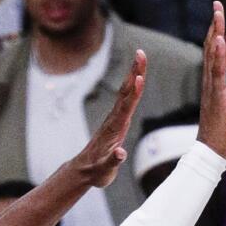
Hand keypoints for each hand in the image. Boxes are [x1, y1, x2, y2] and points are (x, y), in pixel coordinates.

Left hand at [77, 51, 146, 189]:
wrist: (85, 170)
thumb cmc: (96, 171)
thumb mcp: (105, 171)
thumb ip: (113, 162)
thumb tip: (121, 154)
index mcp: (114, 129)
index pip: (126, 107)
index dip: (134, 93)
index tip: (139, 77)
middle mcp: (114, 120)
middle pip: (126, 93)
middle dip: (135, 73)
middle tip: (141, 54)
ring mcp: (115, 120)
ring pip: (126, 93)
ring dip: (133, 74)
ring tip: (140, 58)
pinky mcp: (116, 122)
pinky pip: (125, 100)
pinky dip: (132, 86)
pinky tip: (135, 78)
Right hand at [196, 1, 225, 160]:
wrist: (212, 149)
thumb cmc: (220, 130)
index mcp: (215, 82)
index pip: (220, 52)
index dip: (224, 32)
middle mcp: (210, 81)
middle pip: (213, 47)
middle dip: (216, 25)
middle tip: (218, 3)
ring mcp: (212, 87)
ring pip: (213, 54)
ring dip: (215, 33)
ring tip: (218, 13)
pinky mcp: (216, 95)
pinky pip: (216, 71)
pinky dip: (217, 55)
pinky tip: (218, 39)